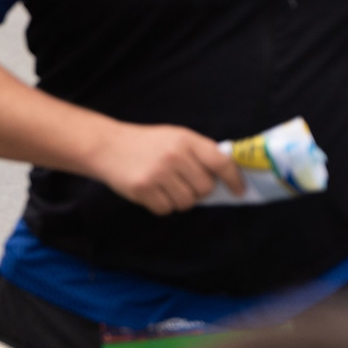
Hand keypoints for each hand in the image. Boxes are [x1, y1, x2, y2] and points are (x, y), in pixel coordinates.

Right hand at [88, 121, 241, 214]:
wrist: (108, 146)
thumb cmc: (147, 143)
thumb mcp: (174, 137)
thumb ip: (198, 153)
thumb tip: (224, 179)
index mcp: (186, 140)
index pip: (220, 162)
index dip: (234, 179)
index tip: (240, 191)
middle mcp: (174, 155)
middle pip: (205, 188)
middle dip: (199, 191)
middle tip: (185, 184)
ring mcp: (158, 173)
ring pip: (186, 202)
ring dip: (179, 200)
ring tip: (165, 186)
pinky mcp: (143, 189)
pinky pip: (166, 210)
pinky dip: (162, 205)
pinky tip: (152, 191)